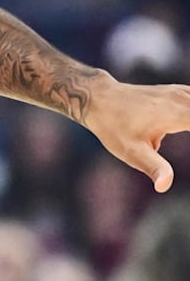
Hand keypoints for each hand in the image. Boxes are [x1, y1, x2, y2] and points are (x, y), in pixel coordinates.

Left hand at [84, 77, 189, 192]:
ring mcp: (183, 93)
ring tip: (171, 139)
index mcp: (177, 113)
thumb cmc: (113, 126)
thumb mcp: (129, 150)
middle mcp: (183, 98)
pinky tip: (181, 130)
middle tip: (173, 140)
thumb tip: (164, 187)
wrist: (99, 99)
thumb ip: (152, 167)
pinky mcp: (181, 93)